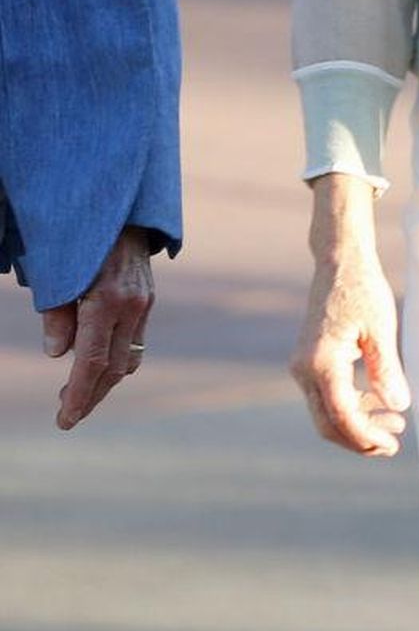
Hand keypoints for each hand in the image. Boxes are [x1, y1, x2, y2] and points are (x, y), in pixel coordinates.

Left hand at [42, 227, 157, 430]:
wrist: (123, 210)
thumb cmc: (81, 240)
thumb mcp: (58, 276)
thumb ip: (57, 316)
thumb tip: (57, 356)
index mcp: (106, 301)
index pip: (91, 363)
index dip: (78, 396)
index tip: (65, 421)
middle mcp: (131, 306)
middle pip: (113, 368)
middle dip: (90, 396)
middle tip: (67, 415)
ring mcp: (144, 303)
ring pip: (128, 358)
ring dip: (104, 381)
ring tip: (78, 393)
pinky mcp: (147, 299)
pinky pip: (134, 340)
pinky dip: (116, 359)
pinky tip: (98, 364)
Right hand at [289, 178, 410, 456]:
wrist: (339, 265)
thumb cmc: (363, 291)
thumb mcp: (382, 328)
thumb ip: (387, 369)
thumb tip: (399, 407)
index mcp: (321, 363)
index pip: (342, 416)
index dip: (365, 437)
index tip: (392, 446)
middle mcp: (304, 370)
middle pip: (328, 423)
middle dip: (360, 439)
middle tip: (395, 445)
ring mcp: (303, 368)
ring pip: (326, 413)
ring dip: (357, 424)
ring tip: (395, 426)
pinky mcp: (309, 363)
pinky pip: (326, 396)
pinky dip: (351, 406)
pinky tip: (378, 403)